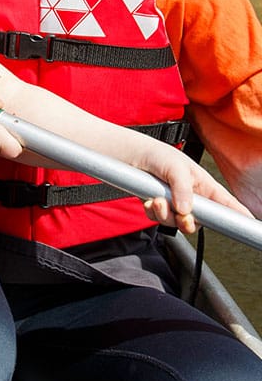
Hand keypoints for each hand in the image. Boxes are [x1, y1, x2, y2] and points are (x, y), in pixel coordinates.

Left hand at [135, 144, 250, 235]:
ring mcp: (175, 203)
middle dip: (189, 222)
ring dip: (165, 215)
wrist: (132, 155)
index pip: (227, 204)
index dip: (239, 215)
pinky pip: (158, 218)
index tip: (249, 225)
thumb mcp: (175, 167)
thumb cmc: (159, 155)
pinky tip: (148, 201)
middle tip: (182, 217)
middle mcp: (193, 197)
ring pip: (176, 222)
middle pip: (200, 222)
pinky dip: (153, 212)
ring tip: (157, 200)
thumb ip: (183, 188)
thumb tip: (185, 211)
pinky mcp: (158, 206)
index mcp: (205, 186)